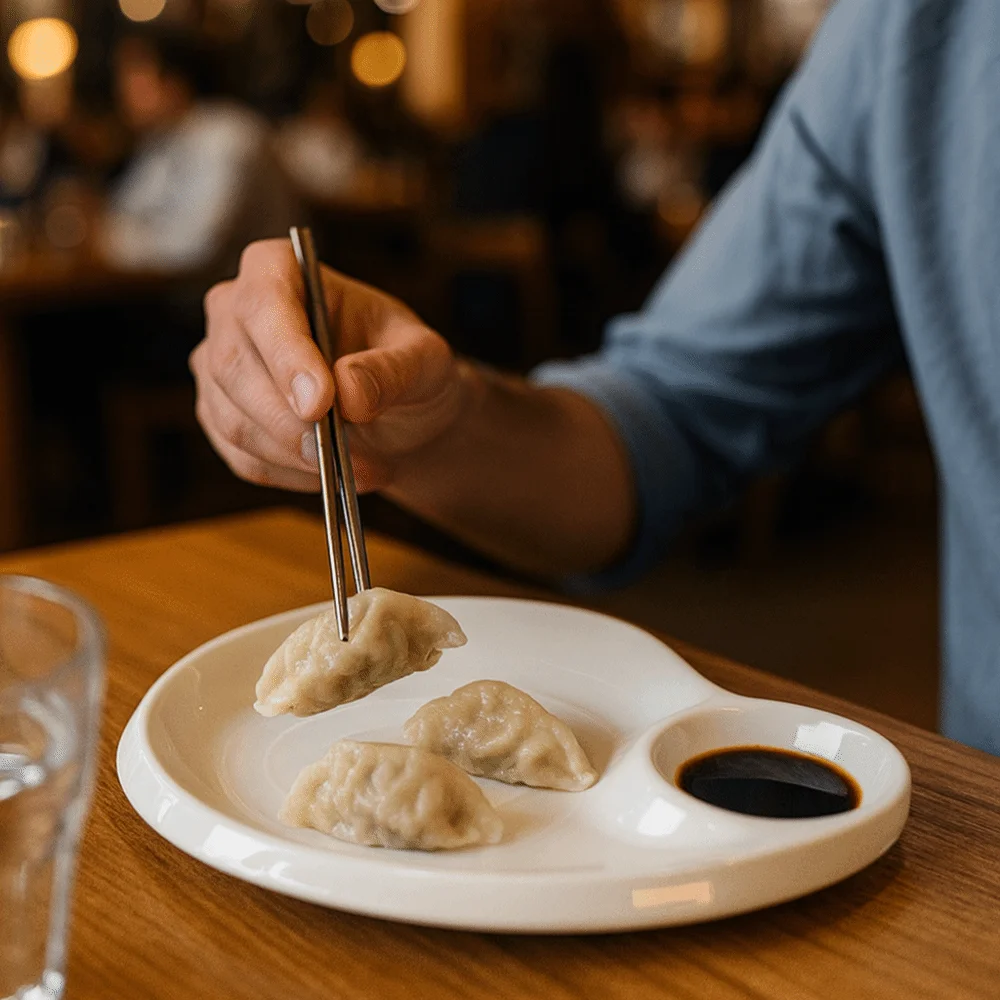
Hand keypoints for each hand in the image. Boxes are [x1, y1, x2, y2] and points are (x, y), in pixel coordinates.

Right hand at [191, 239, 470, 491]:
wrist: (398, 411)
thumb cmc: (407, 366)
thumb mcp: (424, 360)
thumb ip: (392, 370)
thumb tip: (349, 393)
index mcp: (279, 269)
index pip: (264, 302)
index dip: (286, 353)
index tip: (320, 403)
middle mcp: (234, 310)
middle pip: (234, 367)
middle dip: (290, 422)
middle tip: (345, 454)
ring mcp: (218, 366)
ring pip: (233, 420)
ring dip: (298, 457)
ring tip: (363, 468)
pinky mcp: (220, 416)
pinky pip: (243, 457)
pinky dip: (292, 474)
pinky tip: (334, 474)